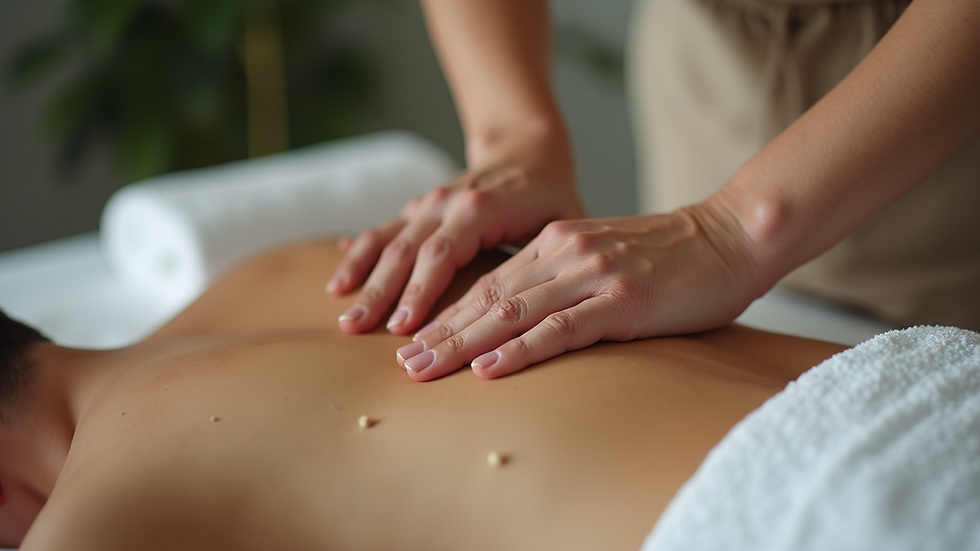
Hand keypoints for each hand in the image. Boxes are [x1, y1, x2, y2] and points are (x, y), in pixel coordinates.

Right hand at [328, 125, 585, 335]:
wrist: (527, 149)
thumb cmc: (550, 195)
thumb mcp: (561, 223)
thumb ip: (547, 259)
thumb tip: (542, 307)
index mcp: (479, 208)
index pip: (442, 253)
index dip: (420, 290)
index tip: (403, 326)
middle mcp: (445, 202)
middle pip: (404, 251)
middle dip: (378, 293)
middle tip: (355, 329)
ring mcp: (426, 204)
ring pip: (386, 241)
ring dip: (361, 277)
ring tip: (342, 315)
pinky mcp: (416, 210)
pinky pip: (380, 232)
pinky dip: (357, 255)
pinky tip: (338, 282)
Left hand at [395, 202, 769, 380]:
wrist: (730, 237)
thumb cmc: (672, 258)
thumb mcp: (605, 259)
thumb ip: (566, 278)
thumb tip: (529, 316)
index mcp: (556, 243)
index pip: (489, 284)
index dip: (448, 315)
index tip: (415, 341)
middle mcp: (565, 253)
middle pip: (489, 298)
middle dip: (442, 332)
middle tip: (404, 363)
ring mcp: (592, 274)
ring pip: (512, 312)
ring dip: (464, 343)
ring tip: (426, 368)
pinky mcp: (621, 299)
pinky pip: (560, 328)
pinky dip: (519, 349)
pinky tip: (489, 367)